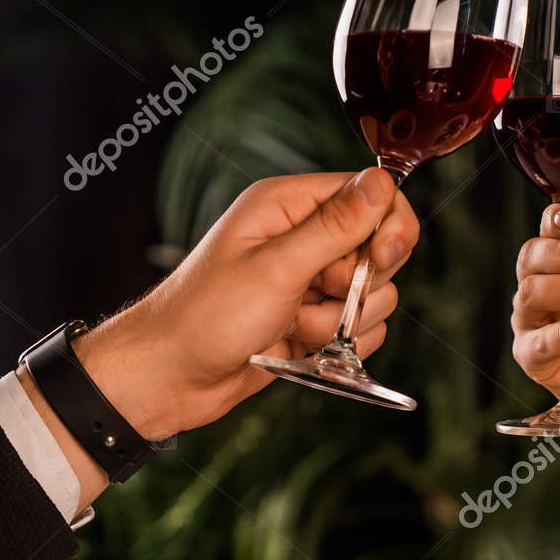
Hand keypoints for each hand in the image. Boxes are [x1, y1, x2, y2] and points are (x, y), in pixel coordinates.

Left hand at [75, 167, 416, 440]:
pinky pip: (359, 329)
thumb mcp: (276, 268)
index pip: (371, 195)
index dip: (388, 227)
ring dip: (341, 321)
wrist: (172, 377)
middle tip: (320, 294)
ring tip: (294, 326)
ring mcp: (309, 281)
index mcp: (288, 205)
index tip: (380, 259)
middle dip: (360, 283)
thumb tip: (382, 183)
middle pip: (380, 247)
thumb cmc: (206, 317)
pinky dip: (339, 346)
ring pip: (373, 295)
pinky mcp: (313, 320)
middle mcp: (302, 237)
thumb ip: (336, 227)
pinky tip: (298, 347)